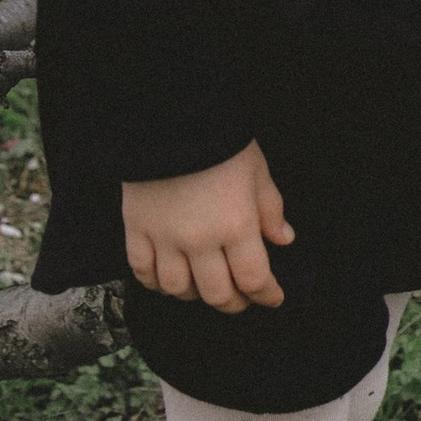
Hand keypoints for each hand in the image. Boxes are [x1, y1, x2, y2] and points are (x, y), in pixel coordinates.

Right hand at [121, 140, 293, 313]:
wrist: (169, 117)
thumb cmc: (219, 140)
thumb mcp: (257, 170)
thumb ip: (271, 209)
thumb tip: (283, 239)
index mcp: (237, 225)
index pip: (254, 279)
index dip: (268, 295)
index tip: (274, 297)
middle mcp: (200, 240)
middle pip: (217, 294)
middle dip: (234, 303)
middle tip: (241, 298)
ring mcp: (165, 238)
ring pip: (178, 289)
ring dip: (195, 295)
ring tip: (204, 286)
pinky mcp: (136, 229)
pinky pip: (142, 271)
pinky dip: (155, 282)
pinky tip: (168, 278)